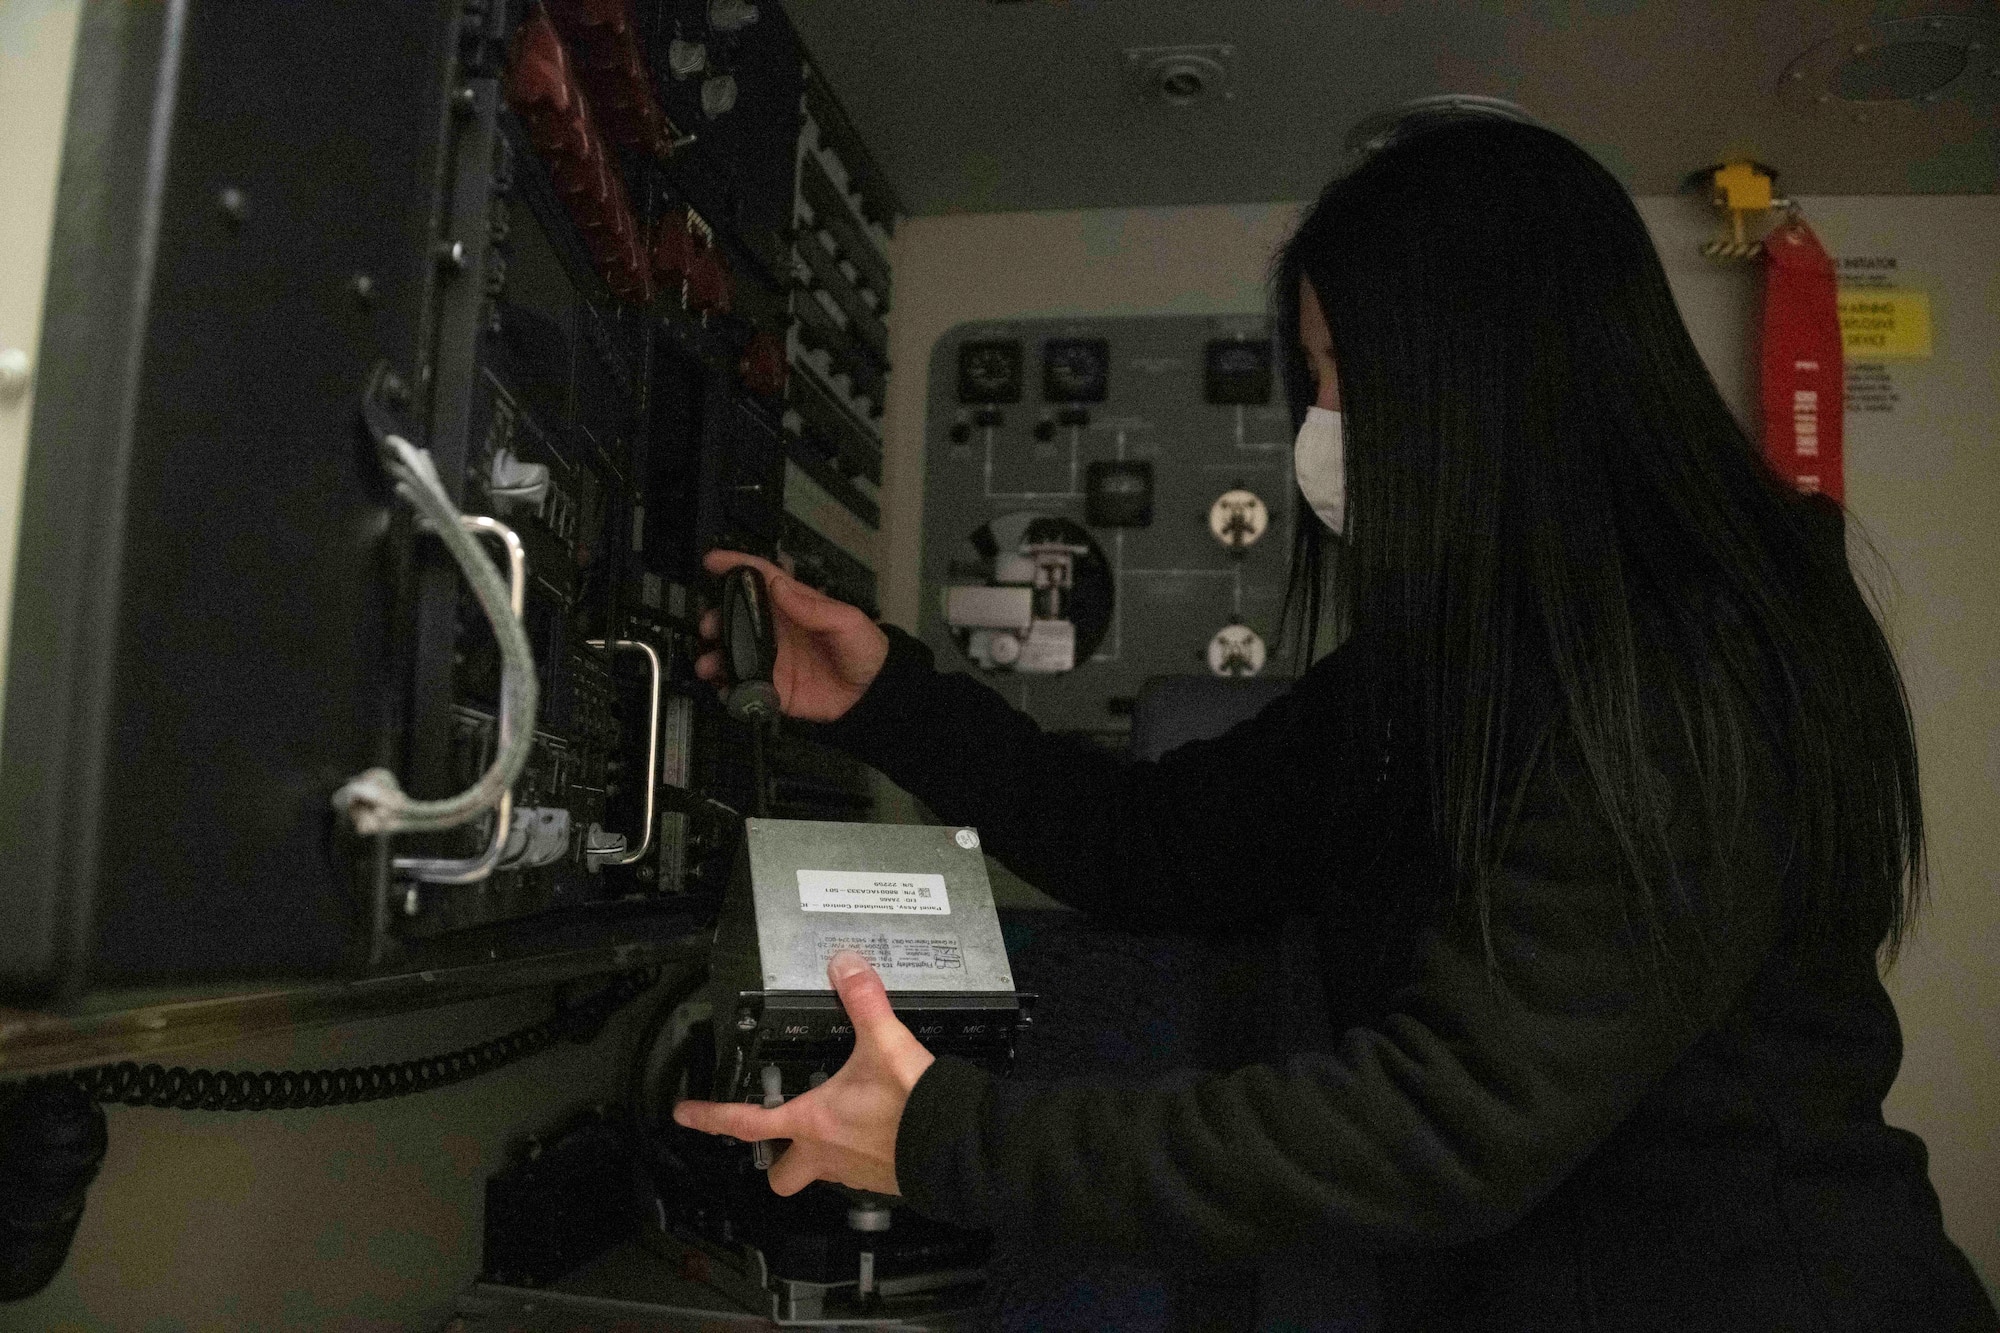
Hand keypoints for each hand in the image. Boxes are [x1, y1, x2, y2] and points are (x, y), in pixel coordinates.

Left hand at [673, 951, 935, 1196]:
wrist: (957, 1146)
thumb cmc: (912, 1107)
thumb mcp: (884, 1042)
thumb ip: (863, 1000)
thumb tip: (847, 966)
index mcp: (813, 1122)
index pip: (747, 1123)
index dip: (711, 1117)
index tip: (687, 1115)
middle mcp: (826, 1154)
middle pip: (780, 1174)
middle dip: (773, 1162)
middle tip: (775, 1141)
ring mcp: (853, 1172)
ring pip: (819, 1174)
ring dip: (819, 1155)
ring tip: (833, 1125)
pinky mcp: (882, 1179)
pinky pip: (857, 1173)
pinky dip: (858, 1155)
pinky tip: (875, 1130)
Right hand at [695, 550, 888, 722]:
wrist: (873, 693)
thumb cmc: (864, 648)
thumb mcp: (846, 621)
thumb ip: (812, 607)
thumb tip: (778, 586)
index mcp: (793, 605)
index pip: (760, 579)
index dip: (736, 566)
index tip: (712, 562)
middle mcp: (777, 630)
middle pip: (737, 617)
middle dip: (716, 619)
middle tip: (708, 627)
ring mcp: (772, 659)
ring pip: (734, 653)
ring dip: (715, 657)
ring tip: (708, 665)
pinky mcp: (774, 688)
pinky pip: (744, 687)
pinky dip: (729, 689)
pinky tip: (724, 690)